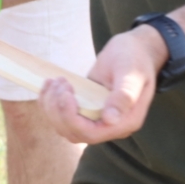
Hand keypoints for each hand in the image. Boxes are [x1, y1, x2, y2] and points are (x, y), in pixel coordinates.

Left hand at [41, 26, 165, 143]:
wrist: (134, 50)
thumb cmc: (135, 59)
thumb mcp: (131, 73)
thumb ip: (124, 96)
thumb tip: (111, 119)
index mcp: (126, 122)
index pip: (90, 133)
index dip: (71, 117)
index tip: (66, 92)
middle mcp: (111, 125)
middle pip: (73, 132)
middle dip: (59, 110)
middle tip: (61, 82)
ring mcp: (97, 118)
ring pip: (63, 126)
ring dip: (52, 106)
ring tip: (57, 81)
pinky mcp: (85, 109)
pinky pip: (61, 115)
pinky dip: (49, 102)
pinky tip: (50, 83)